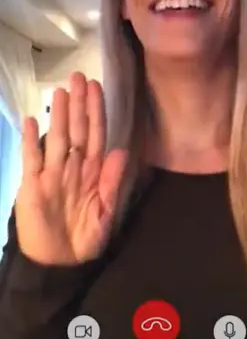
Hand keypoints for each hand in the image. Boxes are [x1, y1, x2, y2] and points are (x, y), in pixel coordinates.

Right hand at [15, 72, 127, 264]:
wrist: (61, 262)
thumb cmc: (86, 236)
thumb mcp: (106, 211)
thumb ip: (112, 182)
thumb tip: (122, 151)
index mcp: (93, 171)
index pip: (96, 134)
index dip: (97, 111)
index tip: (97, 88)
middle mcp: (73, 167)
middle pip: (77, 130)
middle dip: (79, 104)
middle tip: (79, 76)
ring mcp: (52, 174)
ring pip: (57, 139)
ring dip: (60, 115)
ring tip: (61, 91)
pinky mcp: (32, 186)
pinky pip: (32, 160)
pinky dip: (32, 141)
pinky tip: (34, 121)